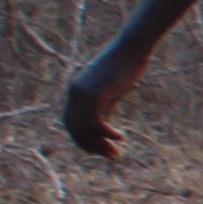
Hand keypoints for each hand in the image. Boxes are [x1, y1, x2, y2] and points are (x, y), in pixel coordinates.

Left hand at [60, 40, 139, 160]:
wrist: (130, 48)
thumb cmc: (126, 65)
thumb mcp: (111, 90)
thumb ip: (103, 107)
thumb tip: (102, 127)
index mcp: (76, 91)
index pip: (71, 122)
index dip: (82, 139)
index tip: (98, 150)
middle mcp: (74, 92)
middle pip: (75, 128)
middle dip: (90, 145)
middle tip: (110, 156)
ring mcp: (82, 93)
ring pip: (85, 128)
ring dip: (100, 144)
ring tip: (115, 152)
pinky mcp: (94, 94)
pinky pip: (96, 122)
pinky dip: (107, 134)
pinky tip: (120, 137)